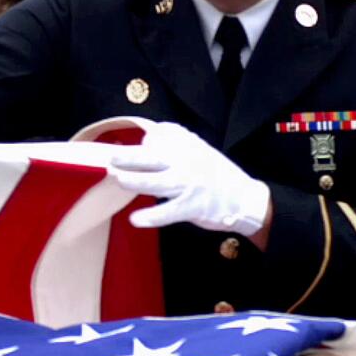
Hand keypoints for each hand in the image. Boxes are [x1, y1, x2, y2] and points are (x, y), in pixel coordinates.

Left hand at [109, 122, 270, 236]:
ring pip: (155, 182)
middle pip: (151, 157)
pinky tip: (136, 219)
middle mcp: (187, 162)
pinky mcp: (193, 206)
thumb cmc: (218, 175)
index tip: (137, 147)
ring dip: (134, 181)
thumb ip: (177, 143)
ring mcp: (189, 184)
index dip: (145, 142)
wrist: (246, 199)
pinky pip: (168, 212)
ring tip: (118, 180)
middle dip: (129, 157)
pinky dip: (151, 216)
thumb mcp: (200, 150)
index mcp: (188, 146)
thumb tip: (148, 135)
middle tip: (110, 159)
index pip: (161, 137)